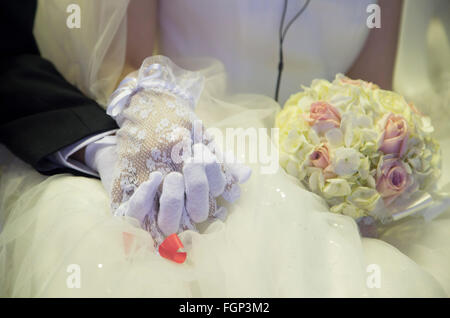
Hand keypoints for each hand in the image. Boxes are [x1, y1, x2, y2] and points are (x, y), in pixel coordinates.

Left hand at [100, 56, 249, 244]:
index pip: (217, 202)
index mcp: (200, 195)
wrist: (141, 123)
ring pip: (169, 224)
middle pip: (197, 214)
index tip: (206, 154)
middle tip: (191, 160)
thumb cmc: (175, 137)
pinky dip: (146, 199)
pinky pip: (137, 215)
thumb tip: (245, 176)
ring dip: (174, 199)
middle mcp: (181, 209)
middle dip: (197, 186)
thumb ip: (222, 159)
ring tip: (172, 175)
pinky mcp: (132, 208)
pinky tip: (153, 179)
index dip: (216, 180)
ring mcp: (156, 212)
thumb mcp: (201, 143)